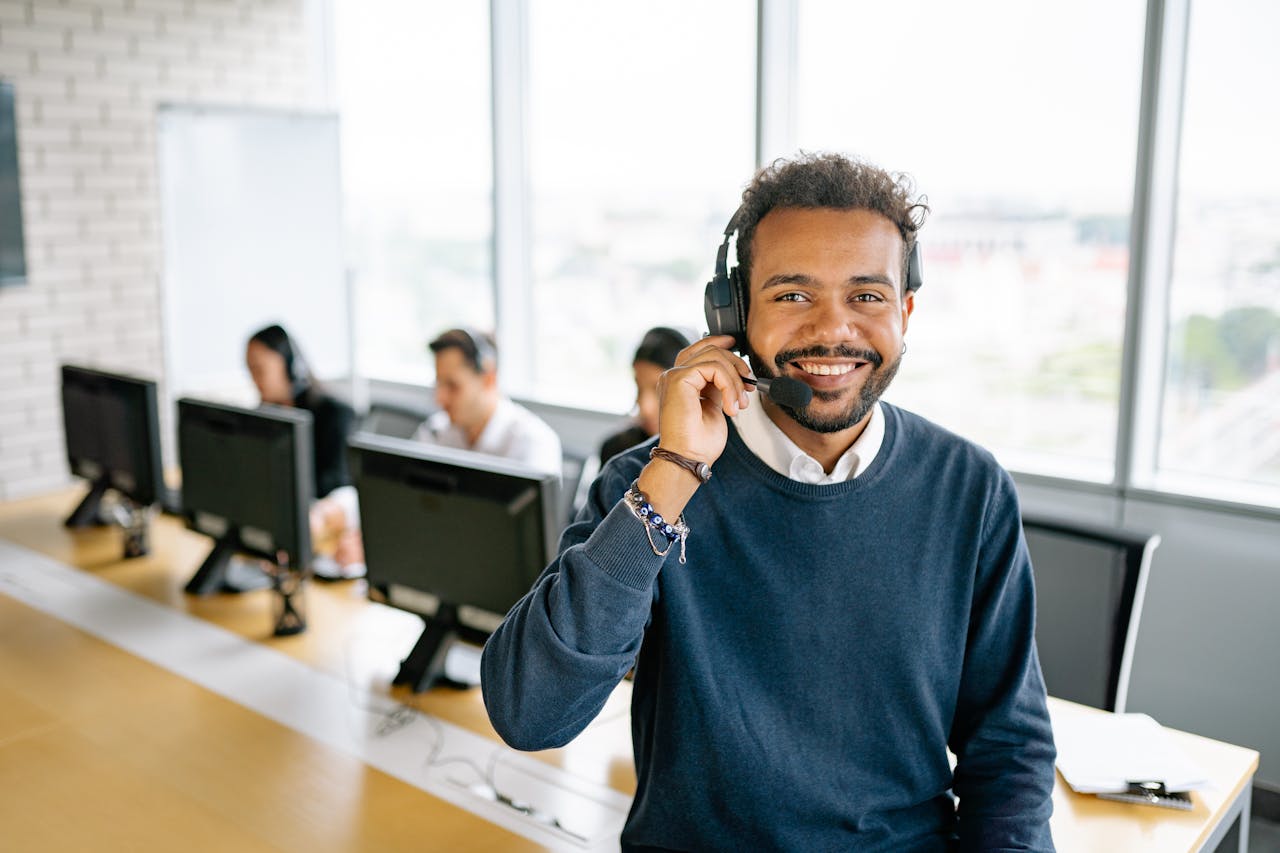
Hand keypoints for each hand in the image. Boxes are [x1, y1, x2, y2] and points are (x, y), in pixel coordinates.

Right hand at [654, 334, 751, 467]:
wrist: (688, 458)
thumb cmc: (698, 443)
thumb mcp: (714, 407)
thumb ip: (717, 387)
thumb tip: (731, 375)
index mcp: (680, 383)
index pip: (697, 351)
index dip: (718, 343)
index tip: (736, 345)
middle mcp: (674, 376)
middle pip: (708, 349)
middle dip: (735, 363)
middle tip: (749, 386)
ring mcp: (674, 376)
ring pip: (714, 356)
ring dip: (735, 380)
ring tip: (739, 404)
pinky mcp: (678, 379)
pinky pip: (713, 367)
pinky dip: (729, 385)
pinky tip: (730, 406)